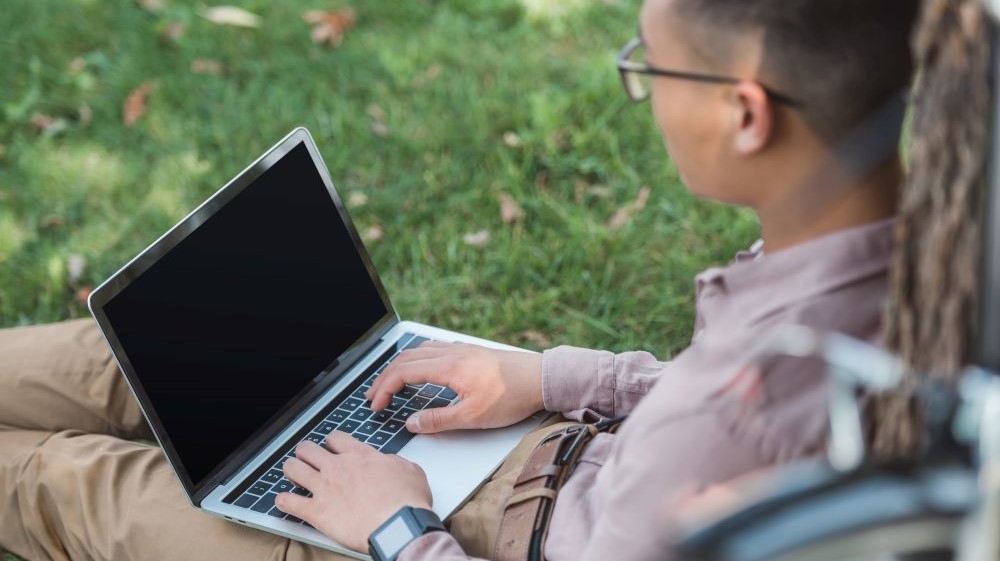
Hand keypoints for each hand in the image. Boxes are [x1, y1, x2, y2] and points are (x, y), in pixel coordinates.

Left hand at [276, 433, 432, 551]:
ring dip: (291, 469)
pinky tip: (283, 500)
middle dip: (306, 452)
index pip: (335, 438)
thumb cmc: (406, 501)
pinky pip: (289, 502)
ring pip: (293, 468)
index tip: (331, 446)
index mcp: (360, 455)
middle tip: (308, 458)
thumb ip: (393, 462)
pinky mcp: (316, 512)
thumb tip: (389, 463)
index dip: (331, 442)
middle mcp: (338, 467)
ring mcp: (324, 488)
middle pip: (308, 449)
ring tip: (292, 473)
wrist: (397, 526)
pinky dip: (284, 501)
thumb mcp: (410, 470)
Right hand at [365, 341, 543, 433]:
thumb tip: (412, 423)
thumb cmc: (513, 396)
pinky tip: (421, 369)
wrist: (542, 378)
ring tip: (391, 383)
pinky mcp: (471, 352)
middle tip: (374, 396)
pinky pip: (434, 349)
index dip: (384, 389)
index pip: (403, 373)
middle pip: (405, 359)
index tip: (377, 406)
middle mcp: (451, 353)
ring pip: (419, 351)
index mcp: (448, 367)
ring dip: (399, 366)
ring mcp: (461, 350)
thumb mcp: (474, 417)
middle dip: (385, 377)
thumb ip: (439, 420)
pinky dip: (417, 359)